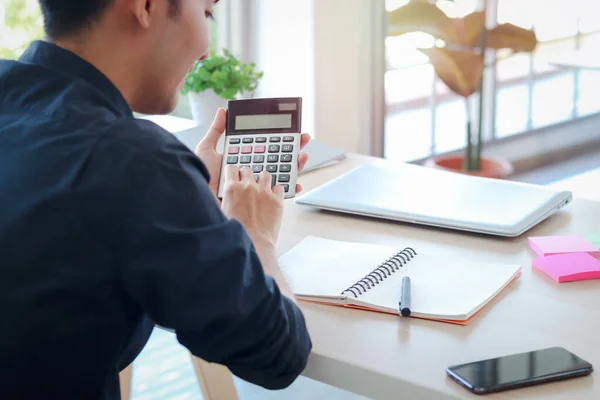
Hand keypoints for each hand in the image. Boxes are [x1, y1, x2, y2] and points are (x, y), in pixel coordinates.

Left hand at [195, 108, 311, 198]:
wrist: (202, 198)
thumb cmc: (202, 177)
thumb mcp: (207, 150)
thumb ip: (216, 131)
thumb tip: (222, 111)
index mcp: (243, 158)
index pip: (265, 145)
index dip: (279, 137)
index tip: (290, 130)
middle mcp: (252, 170)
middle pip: (278, 157)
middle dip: (293, 147)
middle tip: (303, 138)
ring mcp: (257, 185)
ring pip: (282, 172)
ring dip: (295, 164)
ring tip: (302, 155)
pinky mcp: (259, 199)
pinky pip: (278, 193)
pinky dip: (291, 188)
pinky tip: (297, 181)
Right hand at [221, 165, 284, 247]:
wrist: (254, 244)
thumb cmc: (236, 233)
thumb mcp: (221, 214)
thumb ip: (221, 201)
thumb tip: (221, 197)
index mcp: (232, 189)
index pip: (231, 168)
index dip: (233, 172)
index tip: (234, 176)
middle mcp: (248, 187)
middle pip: (248, 170)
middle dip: (247, 176)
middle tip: (247, 185)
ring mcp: (264, 192)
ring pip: (265, 174)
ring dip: (262, 179)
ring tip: (261, 188)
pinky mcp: (277, 200)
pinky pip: (279, 187)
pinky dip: (276, 191)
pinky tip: (273, 198)